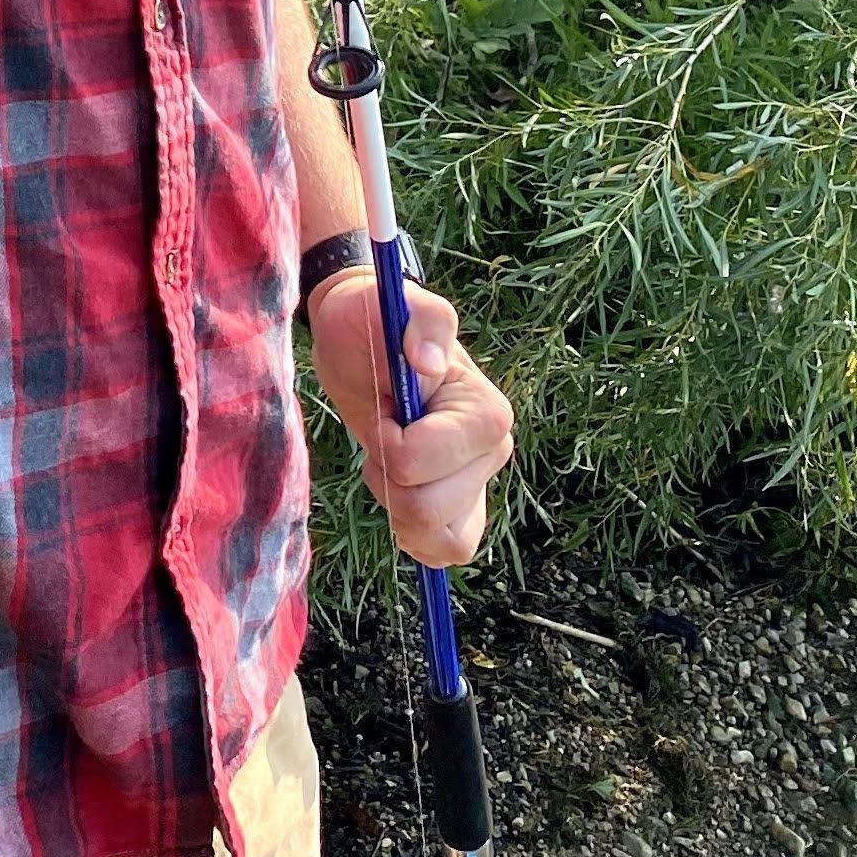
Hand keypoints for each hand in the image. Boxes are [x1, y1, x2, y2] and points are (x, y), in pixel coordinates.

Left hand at [304, 267, 516, 568]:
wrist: (362, 343)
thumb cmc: (371, 323)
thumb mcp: (380, 306)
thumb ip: (419, 321)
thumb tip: (426, 361)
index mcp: (484, 410)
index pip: (419, 462)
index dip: (388, 442)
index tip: (386, 407)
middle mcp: (494, 451)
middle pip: (427, 509)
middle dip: (388, 476)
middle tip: (385, 430)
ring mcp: (480, 482)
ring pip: (438, 537)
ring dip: (397, 506)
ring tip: (390, 459)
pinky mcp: (463, 507)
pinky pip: (448, 550)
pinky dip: (416, 537)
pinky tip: (400, 497)